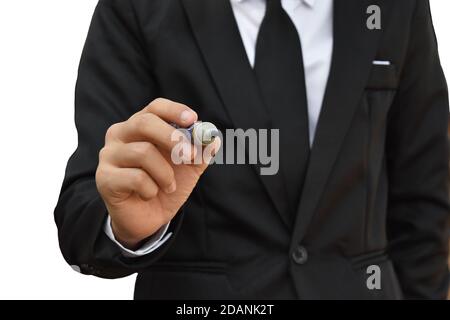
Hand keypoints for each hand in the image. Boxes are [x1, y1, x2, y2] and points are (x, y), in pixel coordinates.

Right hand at [95, 98, 220, 248]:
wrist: (147, 219)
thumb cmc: (164, 186)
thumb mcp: (188, 169)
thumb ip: (200, 153)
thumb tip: (215, 139)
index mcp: (139, 126)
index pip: (155, 108)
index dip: (174, 111)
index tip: (193, 119)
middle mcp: (120, 135)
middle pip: (145, 122)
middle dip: (173, 138)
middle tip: (190, 156)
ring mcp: (109, 155)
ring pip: (143, 152)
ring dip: (165, 173)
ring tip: (169, 186)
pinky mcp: (105, 178)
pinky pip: (136, 177)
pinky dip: (151, 189)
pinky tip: (150, 195)